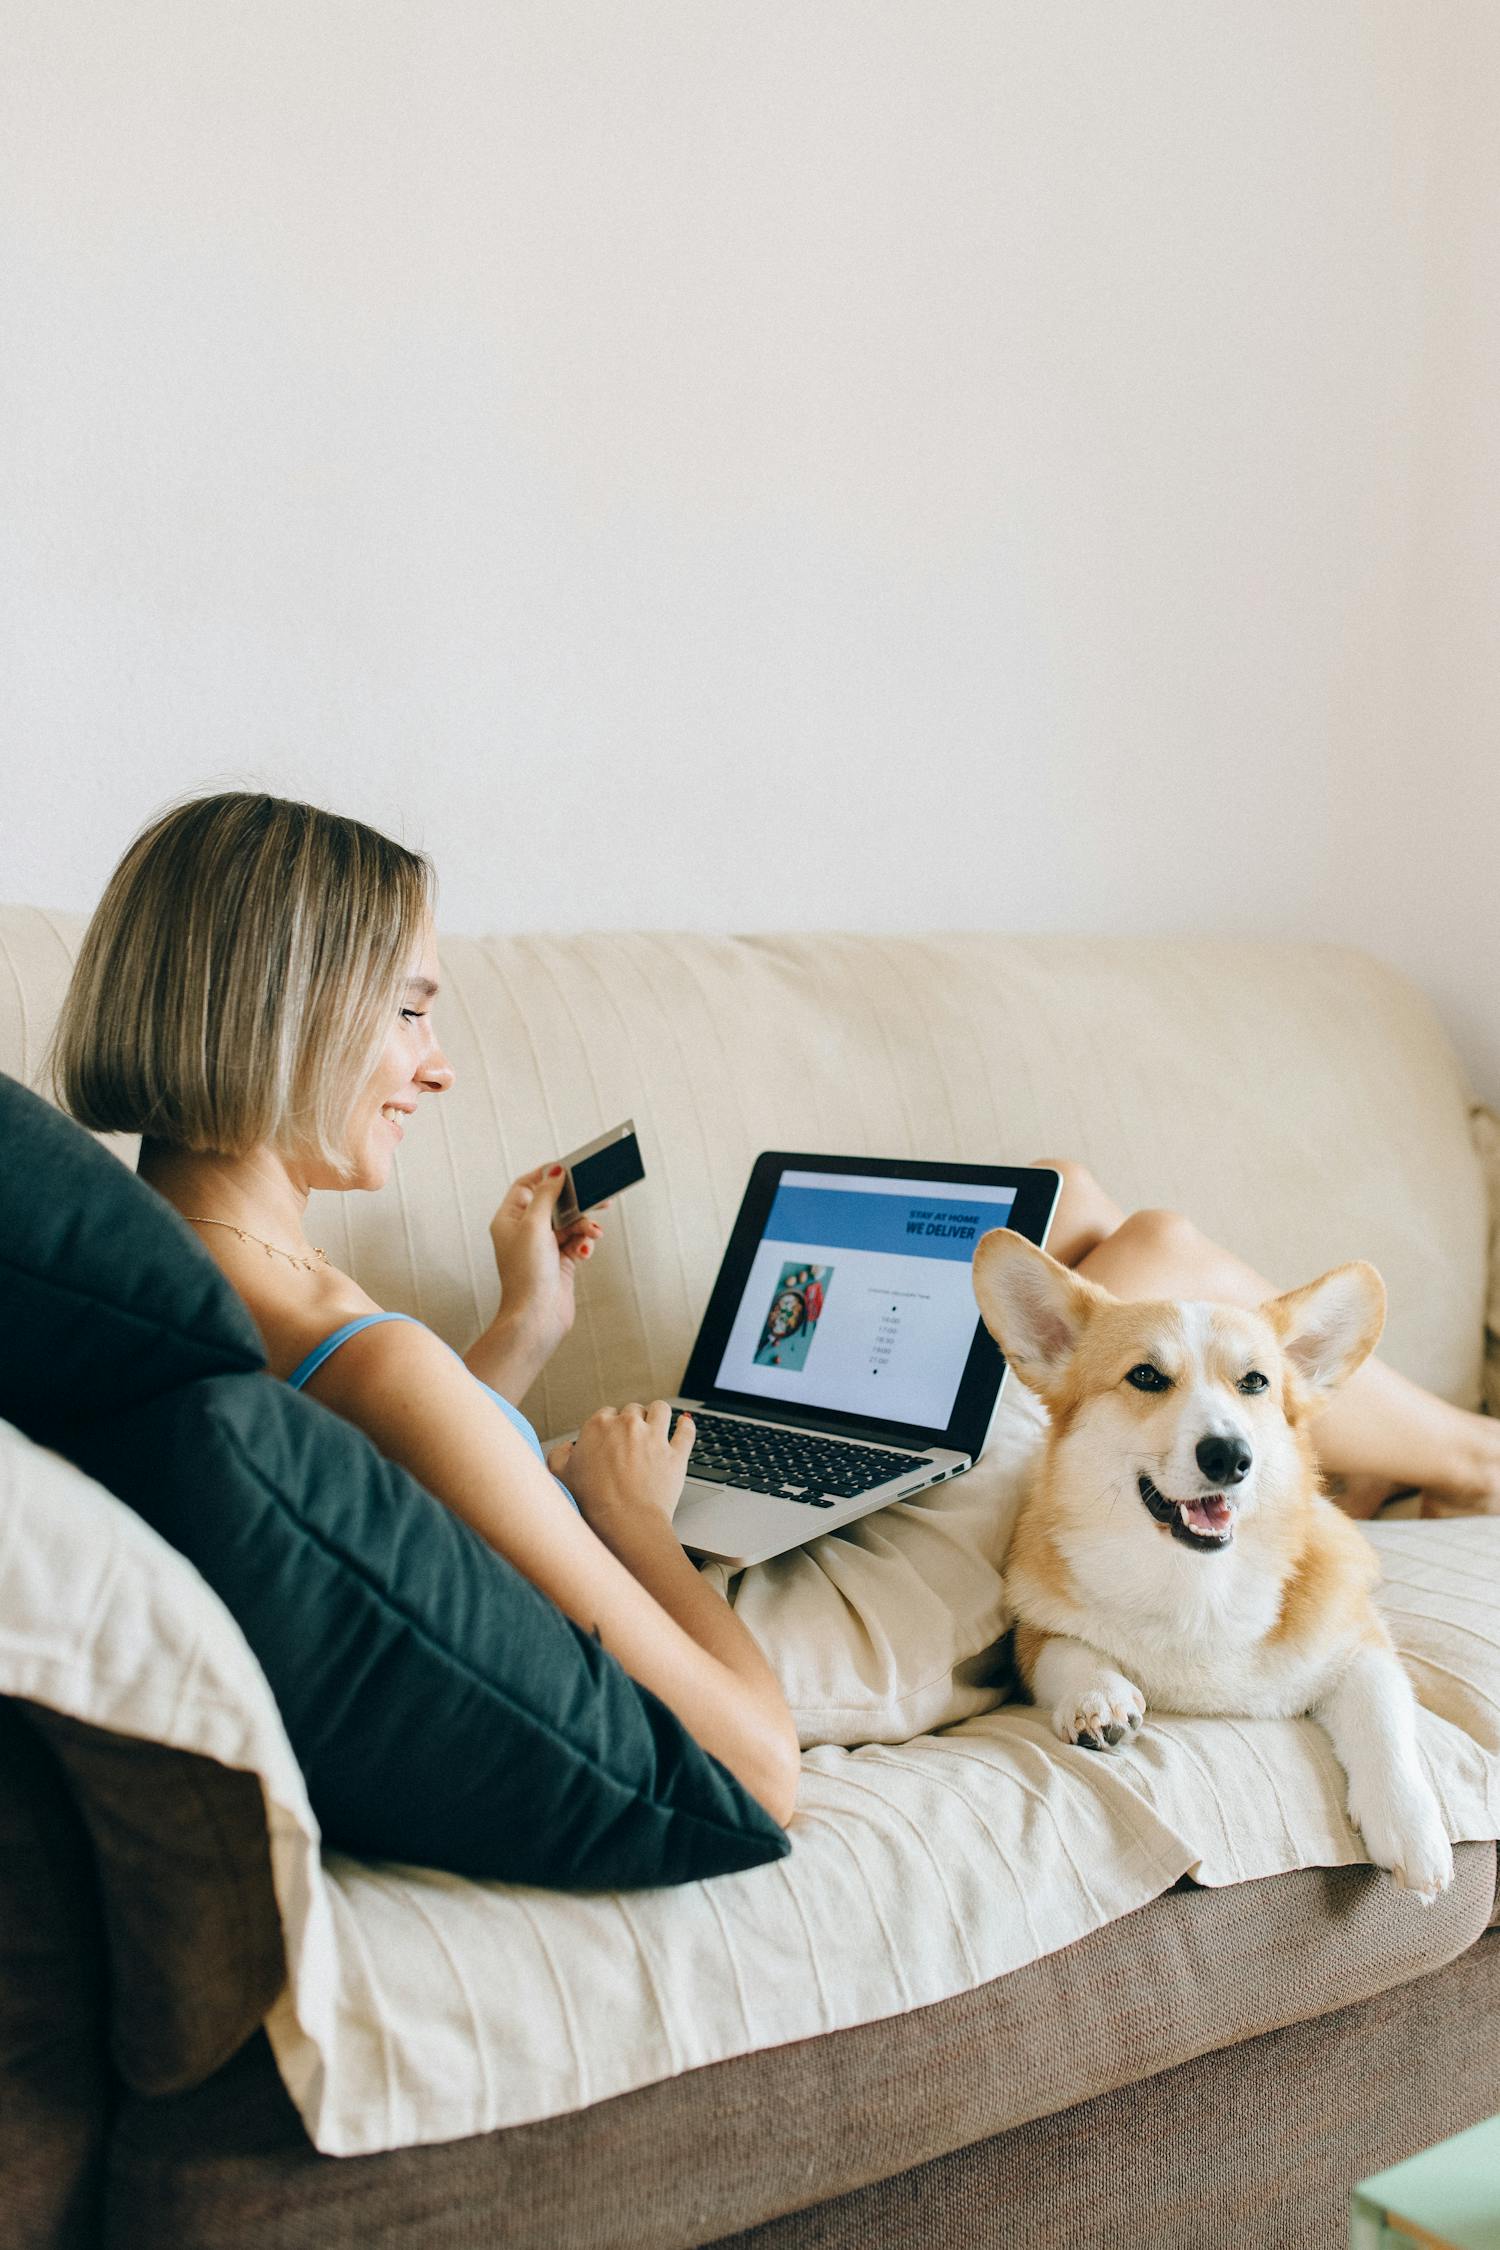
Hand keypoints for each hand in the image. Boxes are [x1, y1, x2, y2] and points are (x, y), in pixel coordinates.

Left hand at [487, 1163, 606, 1368]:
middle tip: (598, 1194)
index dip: (546, 1174)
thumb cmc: (528, 1273)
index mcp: (509, 1219)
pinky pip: (577, 1242)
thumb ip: (546, 1196)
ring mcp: (543, 1247)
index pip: (526, 1185)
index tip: (568, 1168)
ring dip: (584, 1225)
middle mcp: (524, 1231)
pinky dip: (584, 1243)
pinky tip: (585, 1252)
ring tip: (593, 1233)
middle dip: (576, 1201)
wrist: (537, 1317)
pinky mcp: (560, 1261)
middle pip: (553, 1203)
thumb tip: (555, 1172)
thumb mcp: (535, 1226)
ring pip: (570, 1223)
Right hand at [547, 1401, 694, 1529]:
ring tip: (657, 1424)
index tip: (612, 1439)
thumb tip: (567, 1447)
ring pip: (661, 1409)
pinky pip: (686, 1430)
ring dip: (658, 1415)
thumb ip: (558, 1455)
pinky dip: (686, 1426)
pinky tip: (684, 1424)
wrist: (624, 1523)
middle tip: (632, 1439)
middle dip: (633, 1421)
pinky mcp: (676, 1453)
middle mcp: (628, 1425)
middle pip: (633, 1410)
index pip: (607, 1413)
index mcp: (598, 1426)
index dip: (610, 1426)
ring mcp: (655, 1437)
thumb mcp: (560, 1476)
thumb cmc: (592, 1502)